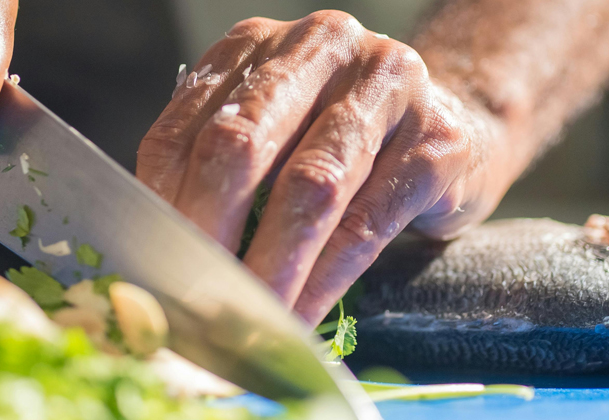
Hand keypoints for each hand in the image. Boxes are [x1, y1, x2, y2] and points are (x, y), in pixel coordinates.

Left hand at [136, 10, 512, 323]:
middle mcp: (320, 47)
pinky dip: (326, 280)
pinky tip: (302, 317)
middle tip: (192, 301)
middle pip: (241, 144)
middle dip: (209, 233)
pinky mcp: (437, 139)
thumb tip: (163, 264)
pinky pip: (368, 222)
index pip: (185, 128)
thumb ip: (218, 177)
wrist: (458, 126)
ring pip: (310, 186)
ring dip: (271, 266)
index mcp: (257, 46)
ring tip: (248, 320)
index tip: (150, 274)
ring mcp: (387, 86)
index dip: (161, 207)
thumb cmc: (344, 145)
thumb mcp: (273, 139)